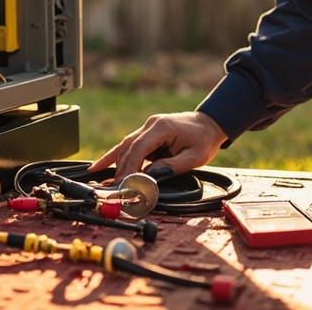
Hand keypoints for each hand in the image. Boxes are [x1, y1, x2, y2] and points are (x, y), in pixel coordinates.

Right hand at [88, 111, 228, 180]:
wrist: (210, 124)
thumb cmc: (204, 140)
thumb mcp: (193, 158)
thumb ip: (170, 166)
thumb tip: (148, 176)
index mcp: (162, 128)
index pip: (139, 148)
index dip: (129, 167)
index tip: (124, 183)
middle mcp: (151, 125)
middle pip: (129, 148)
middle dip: (120, 169)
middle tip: (114, 188)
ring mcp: (148, 127)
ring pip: (126, 146)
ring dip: (115, 164)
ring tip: (104, 181)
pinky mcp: (148, 133)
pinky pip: (130, 145)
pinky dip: (116, 156)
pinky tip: (101, 165)